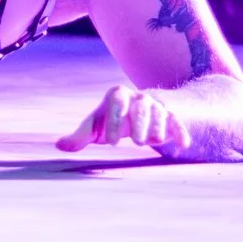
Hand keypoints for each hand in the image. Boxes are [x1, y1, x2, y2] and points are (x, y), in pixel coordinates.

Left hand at [56, 84, 189, 157]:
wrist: (140, 111)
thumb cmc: (112, 120)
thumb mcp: (96, 126)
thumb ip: (80, 136)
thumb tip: (59, 145)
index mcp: (118, 96)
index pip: (116, 103)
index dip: (114, 122)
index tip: (111, 143)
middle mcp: (139, 98)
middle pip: (141, 107)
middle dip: (139, 123)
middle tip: (137, 141)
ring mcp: (156, 106)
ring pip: (160, 113)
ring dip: (158, 128)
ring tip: (154, 142)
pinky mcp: (171, 117)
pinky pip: (177, 122)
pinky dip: (180, 132)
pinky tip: (183, 145)